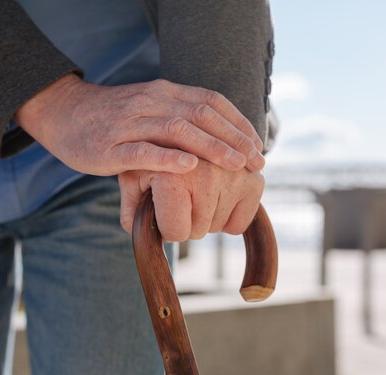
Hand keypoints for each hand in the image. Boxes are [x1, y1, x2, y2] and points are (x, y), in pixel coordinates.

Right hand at [15, 74, 264, 175]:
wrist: (63, 113)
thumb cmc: (110, 119)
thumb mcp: (147, 109)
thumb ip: (175, 117)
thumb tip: (213, 138)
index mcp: (163, 93)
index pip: (210, 101)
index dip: (238, 122)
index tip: (258, 144)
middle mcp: (151, 102)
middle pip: (201, 115)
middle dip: (234, 138)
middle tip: (256, 160)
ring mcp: (130, 124)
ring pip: (177, 130)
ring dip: (211, 147)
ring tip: (235, 165)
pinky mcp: (110, 147)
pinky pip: (142, 150)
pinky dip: (168, 158)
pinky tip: (189, 167)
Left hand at [118, 160, 264, 241]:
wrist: (186, 130)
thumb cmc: (153, 160)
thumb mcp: (133, 180)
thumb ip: (131, 208)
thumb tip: (133, 229)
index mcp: (172, 176)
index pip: (176, 232)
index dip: (166, 227)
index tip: (163, 211)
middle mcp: (206, 173)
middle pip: (197, 231)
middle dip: (186, 221)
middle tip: (180, 195)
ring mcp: (233, 175)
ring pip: (218, 227)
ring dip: (206, 217)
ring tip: (197, 190)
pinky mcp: (254, 178)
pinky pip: (240, 223)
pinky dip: (230, 217)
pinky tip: (216, 196)